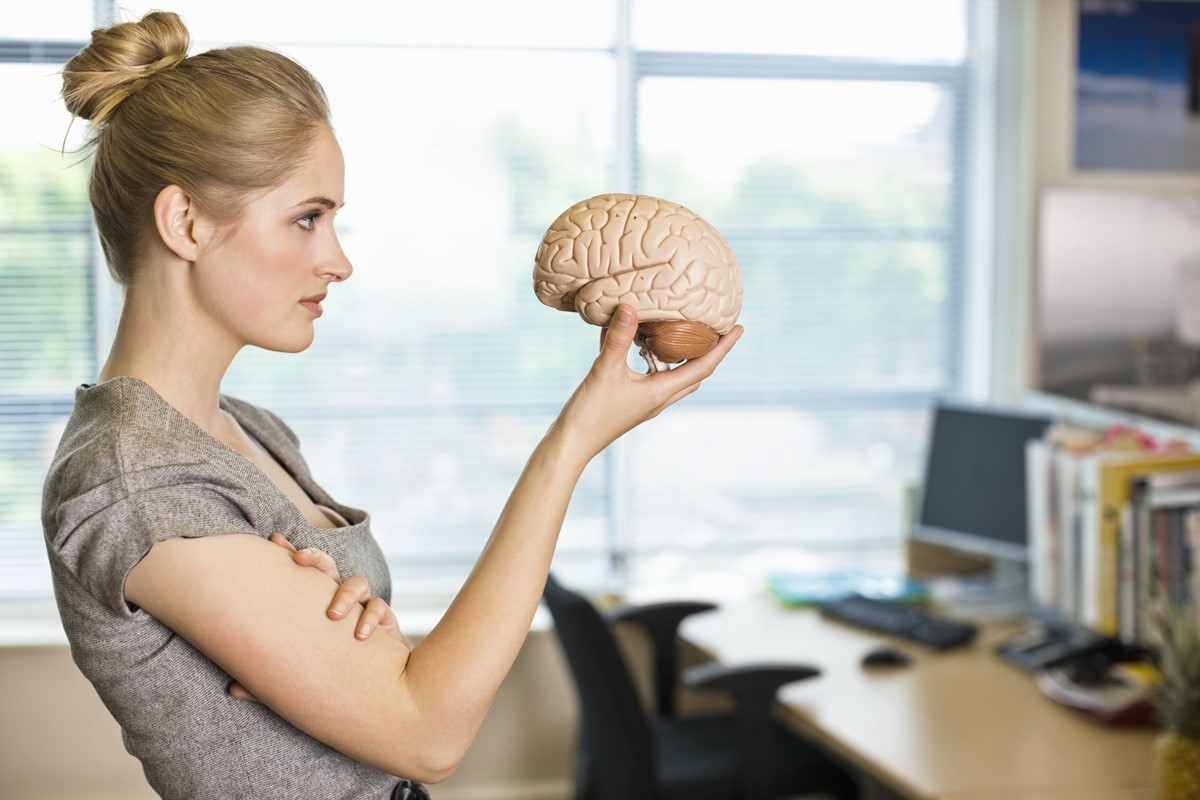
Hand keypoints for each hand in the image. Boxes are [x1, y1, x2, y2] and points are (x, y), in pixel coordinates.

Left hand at [227, 534, 409, 701]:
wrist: (372, 691)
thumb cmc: (332, 675)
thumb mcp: (300, 675)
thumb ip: (271, 680)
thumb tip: (232, 689)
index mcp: (314, 605)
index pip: (302, 574)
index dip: (292, 554)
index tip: (275, 540)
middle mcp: (338, 600)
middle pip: (328, 566)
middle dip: (315, 557)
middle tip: (300, 560)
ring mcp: (362, 608)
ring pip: (358, 582)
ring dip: (345, 594)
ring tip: (333, 615)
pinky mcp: (385, 622)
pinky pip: (379, 608)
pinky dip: (370, 618)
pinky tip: (359, 636)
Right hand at [553, 303, 741, 459]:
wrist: (571, 444)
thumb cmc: (590, 413)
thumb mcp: (604, 371)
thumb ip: (618, 339)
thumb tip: (631, 307)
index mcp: (661, 392)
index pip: (703, 367)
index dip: (723, 348)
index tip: (739, 328)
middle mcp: (659, 399)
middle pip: (694, 373)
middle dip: (706, 351)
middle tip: (713, 328)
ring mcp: (645, 402)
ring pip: (673, 375)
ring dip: (678, 354)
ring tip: (677, 330)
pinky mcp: (630, 402)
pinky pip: (650, 376)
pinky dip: (650, 358)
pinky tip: (634, 341)